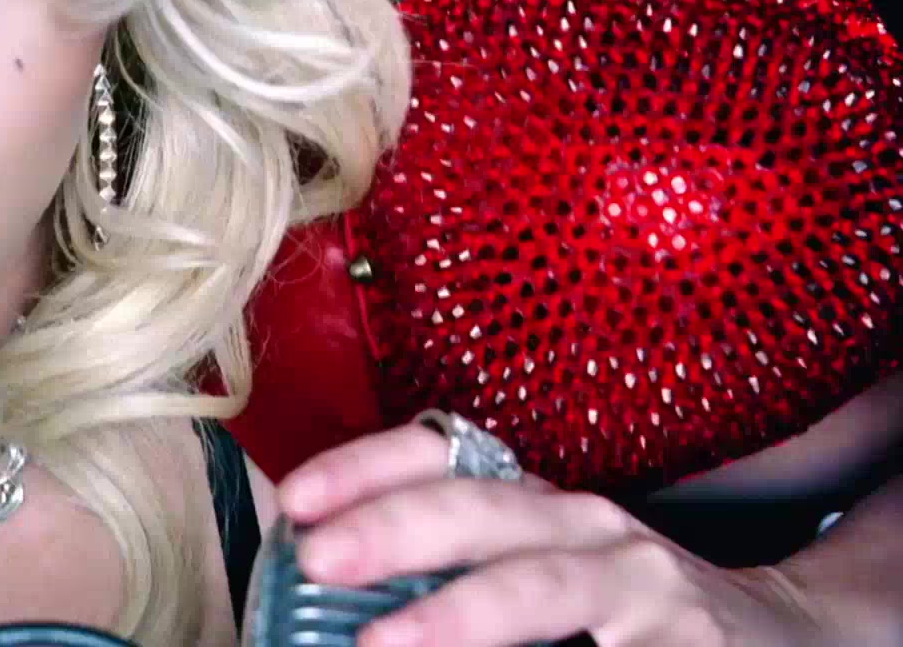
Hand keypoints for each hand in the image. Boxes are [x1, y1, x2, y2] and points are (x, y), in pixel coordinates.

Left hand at [274, 423, 831, 646]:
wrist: (785, 635)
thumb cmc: (617, 608)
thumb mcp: (530, 565)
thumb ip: (438, 562)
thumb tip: (307, 568)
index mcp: (531, 500)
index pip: (440, 452)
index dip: (364, 467)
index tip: (295, 499)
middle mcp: (585, 526)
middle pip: (482, 510)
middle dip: (395, 529)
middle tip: (319, 557)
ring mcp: (643, 586)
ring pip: (546, 587)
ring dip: (464, 612)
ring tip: (384, 641)